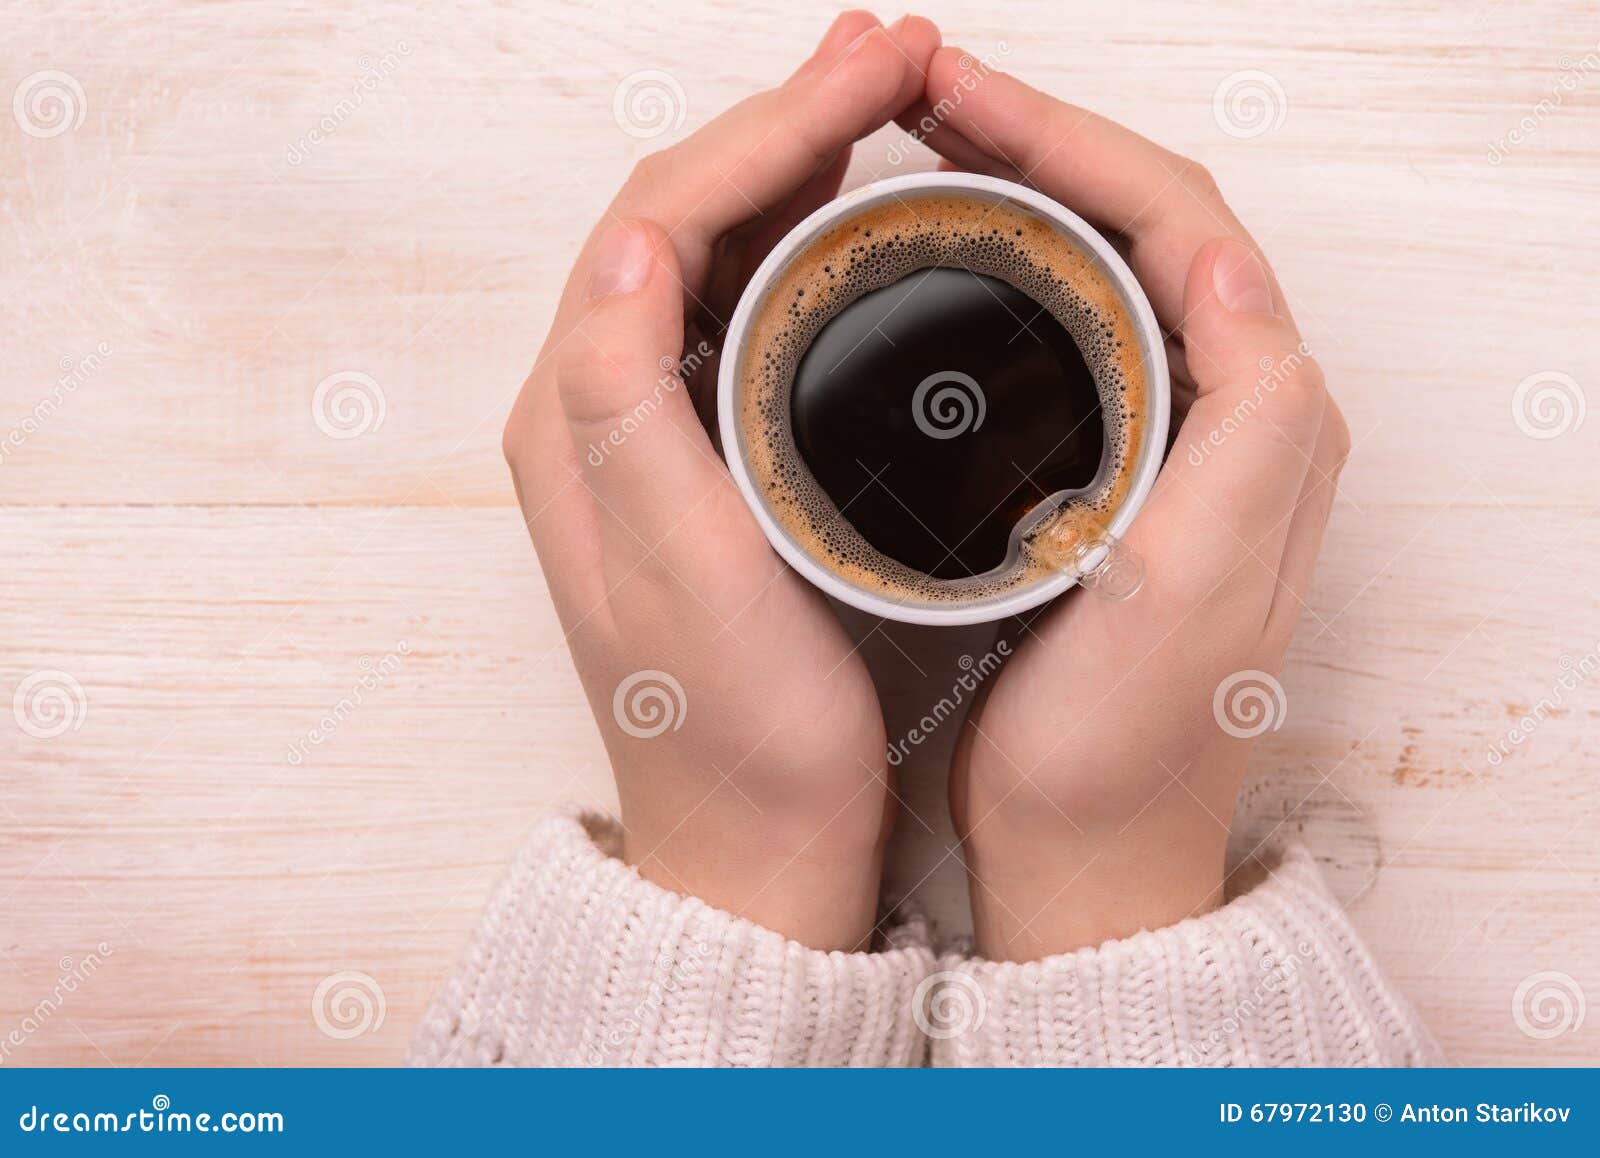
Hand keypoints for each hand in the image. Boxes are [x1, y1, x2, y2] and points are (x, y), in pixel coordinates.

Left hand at [501, 12, 940, 949]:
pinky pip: (734, 311)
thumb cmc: (737, 739)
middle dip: (787, 120)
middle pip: (680, 215)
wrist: (753, 846)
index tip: (876, 74)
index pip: (660, 220)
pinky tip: (855, 218)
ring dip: (791, 164)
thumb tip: (629, 240)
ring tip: (884, 104)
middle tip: (894, 56)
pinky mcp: (696, 462)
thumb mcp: (683, 582)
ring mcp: (644, 434)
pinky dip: (796, 241)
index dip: (770, 127)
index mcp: (577, 423)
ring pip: (709, 252)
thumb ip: (629, 411)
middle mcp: (592, 413)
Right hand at [912, 52, 1349, 958]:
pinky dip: (1003, 267)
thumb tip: (1222, 259)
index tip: (952, 104)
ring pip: (1100, 262)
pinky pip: (1067, 326)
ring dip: (1017, 188)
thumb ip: (1248, 425)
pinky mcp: (1108, 472)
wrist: (1085, 852)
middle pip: (1139, 218)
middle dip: (1032, 138)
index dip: (1064, 140)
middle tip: (917, 97)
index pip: (1175, 218)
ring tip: (917, 152)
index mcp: (1262, 422)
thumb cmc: (1123, 748)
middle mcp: (1228, 415)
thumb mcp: (1198, 588)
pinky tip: (935, 264)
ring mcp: (1164, 439)